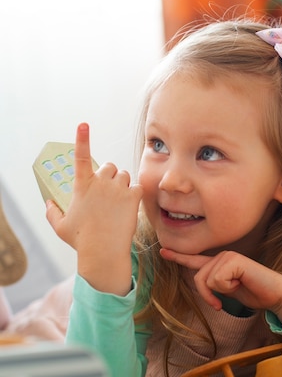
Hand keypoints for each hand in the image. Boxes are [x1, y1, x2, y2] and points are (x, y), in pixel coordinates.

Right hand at [46, 123, 142, 294]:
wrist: (103, 252)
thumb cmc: (81, 240)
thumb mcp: (60, 226)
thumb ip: (52, 212)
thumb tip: (48, 203)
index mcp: (82, 185)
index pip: (81, 156)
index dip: (82, 139)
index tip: (83, 124)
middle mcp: (100, 183)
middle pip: (110, 167)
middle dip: (110, 177)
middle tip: (108, 194)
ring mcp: (117, 189)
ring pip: (124, 176)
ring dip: (123, 185)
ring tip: (118, 203)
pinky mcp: (132, 197)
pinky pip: (136, 187)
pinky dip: (134, 195)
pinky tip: (129, 207)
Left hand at [160, 248, 281, 324]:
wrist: (275, 294)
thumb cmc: (254, 292)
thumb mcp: (227, 290)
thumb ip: (214, 285)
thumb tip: (203, 284)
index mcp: (218, 263)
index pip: (195, 260)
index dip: (178, 256)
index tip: (163, 251)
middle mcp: (221, 256)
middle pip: (198, 278)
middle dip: (208, 295)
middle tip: (221, 302)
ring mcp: (228, 256)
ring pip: (207, 280)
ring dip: (221, 292)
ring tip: (238, 287)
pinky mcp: (235, 260)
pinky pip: (218, 280)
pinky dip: (228, 287)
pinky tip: (242, 282)